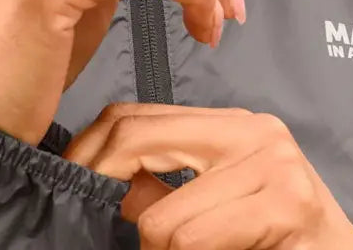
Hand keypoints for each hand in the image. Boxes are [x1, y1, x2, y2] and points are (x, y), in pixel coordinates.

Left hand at [64, 104, 352, 249]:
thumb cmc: (280, 248)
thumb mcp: (216, 210)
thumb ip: (166, 190)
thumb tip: (108, 185)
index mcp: (232, 127)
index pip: (134, 116)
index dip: (89, 150)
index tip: (66, 182)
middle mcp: (253, 131)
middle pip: (136, 139)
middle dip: (105, 187)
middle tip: (99, 221)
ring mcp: (273, 161)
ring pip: (163, 219)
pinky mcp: (286, 200)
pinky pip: (193, 240)